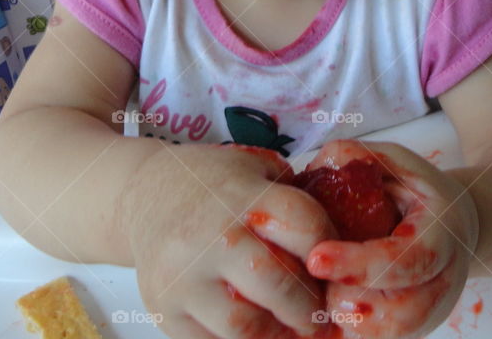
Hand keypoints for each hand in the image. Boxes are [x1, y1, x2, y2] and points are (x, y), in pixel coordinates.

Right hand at [119, 144, 338, 337]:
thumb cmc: (212, 183)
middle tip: (323, 316)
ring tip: (294, 331)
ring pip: (244, 327)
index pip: (304, 226)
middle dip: (310, 308)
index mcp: (242, 196)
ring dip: (280, 336)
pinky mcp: (164, 310)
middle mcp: (211, 235)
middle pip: (277, 283)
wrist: (143, 194)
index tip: (340, 267)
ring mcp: (183, 277)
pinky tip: (261, 334)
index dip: (333, 250)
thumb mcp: (256, 170)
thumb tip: (348, 241)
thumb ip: (295, 200)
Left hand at [301, 140, 478, 338]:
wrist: (454, 226)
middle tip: (311, 282)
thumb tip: (318, 167)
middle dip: (350, 304)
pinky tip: (321, 308)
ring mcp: (431, 312)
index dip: (359, 264)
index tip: (316, 258)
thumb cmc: (415, 191)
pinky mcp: (413, 330)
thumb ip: (358, 157)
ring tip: (314, 294)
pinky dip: (347, 330)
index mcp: (441, 236)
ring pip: (390, 336)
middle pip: (402, 315)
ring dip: (347, 323)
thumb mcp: (395, 161)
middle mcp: (443, 282)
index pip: (404, 260)